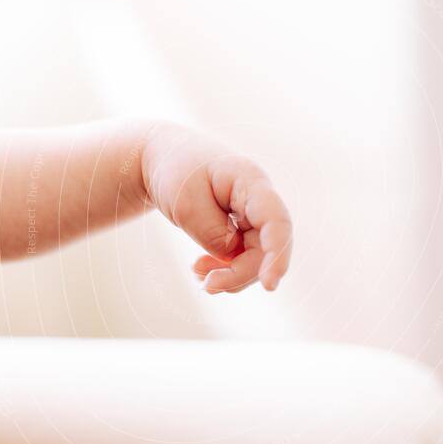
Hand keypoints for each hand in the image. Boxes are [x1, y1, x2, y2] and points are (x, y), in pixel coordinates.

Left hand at [141, 123, 291, 292]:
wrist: (164, 157)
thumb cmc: (175, 170)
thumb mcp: (185, 204)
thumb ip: (213, 235)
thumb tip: (233, 258)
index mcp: (250, 182)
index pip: (276, 221)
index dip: (278, 255)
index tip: (269, 286)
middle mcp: (258, 200)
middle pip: (266, 248)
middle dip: (240, 273)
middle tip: (207, 285)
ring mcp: (252, 215)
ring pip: (256, 257)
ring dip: (230, 274)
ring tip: (197, 272)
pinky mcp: (242, 227)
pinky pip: (243, 256)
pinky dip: (224, 269)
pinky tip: (201, 268)